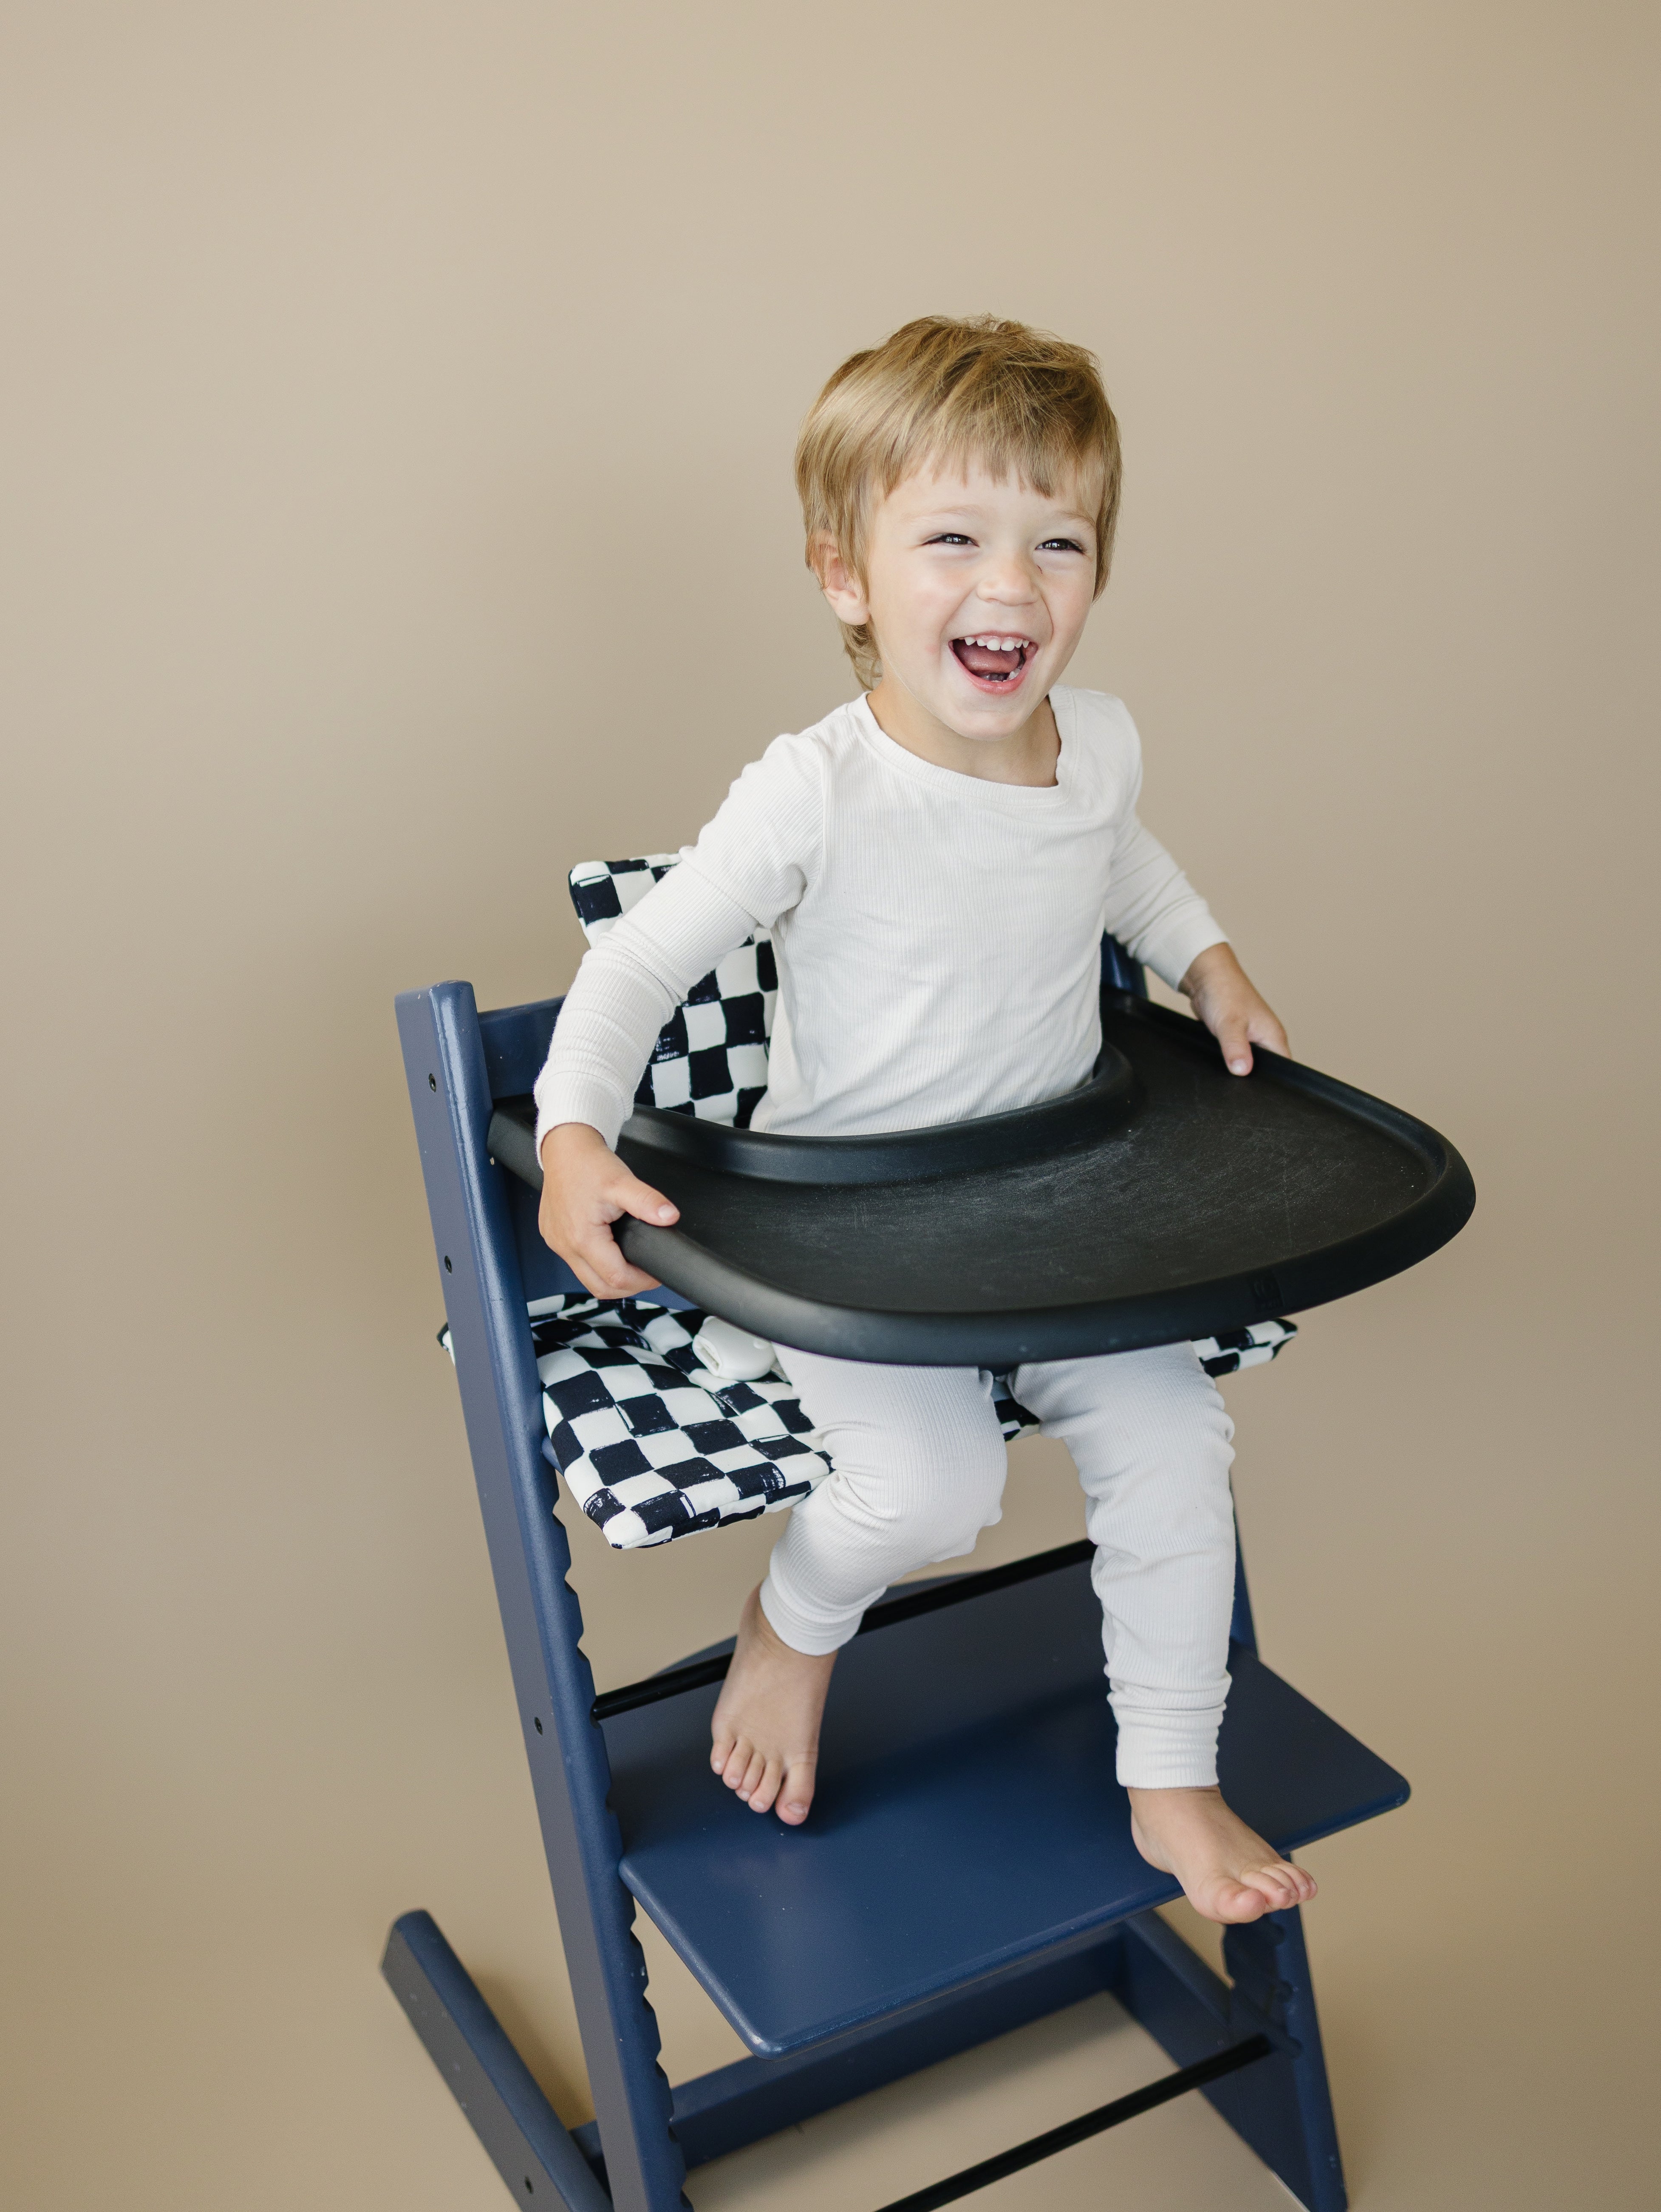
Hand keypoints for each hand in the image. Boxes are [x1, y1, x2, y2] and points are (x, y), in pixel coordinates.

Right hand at [538, 1122, 679, 1296]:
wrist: (565, 1147)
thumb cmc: (588, 1163)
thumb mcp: (622, 1181)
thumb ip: (647, 1201)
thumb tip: (669, 1217)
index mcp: (582, 1238)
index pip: (616, 1278)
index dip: (641, 1280)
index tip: (656, 1272)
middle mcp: (565, 1246)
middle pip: (600, 1287)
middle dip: (628, 1286)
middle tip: (646, 1273)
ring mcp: (557, 1243)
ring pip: (586, 1278)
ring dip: (610, 1277)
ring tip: (630, 1263)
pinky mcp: (553, 1237)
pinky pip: (576, 1263)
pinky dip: (595, 1264)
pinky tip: (609, 1251)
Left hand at [1179, 943, 1287, 1075]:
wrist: (1206, 978)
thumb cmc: (1224, 992)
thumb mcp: (1230, 1023)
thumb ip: (1236, 1048)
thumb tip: (1242, 1071)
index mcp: (1273, 1037)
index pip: (1283, 1070)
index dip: (1271, 1082)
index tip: (1255, 1092)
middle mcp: (1265, 1039)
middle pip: (1265, 1069)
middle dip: (1251, 1077)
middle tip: (1236, 1082)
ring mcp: (1251, 1039)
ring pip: (1248, 1063)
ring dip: (1238, 1067)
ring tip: (1227, 1070)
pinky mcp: (1236, 1039)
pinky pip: (1235, 1056)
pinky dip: (1228, 1059)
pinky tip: (1220, 1062)